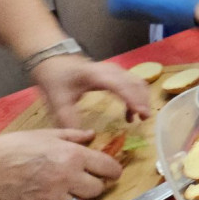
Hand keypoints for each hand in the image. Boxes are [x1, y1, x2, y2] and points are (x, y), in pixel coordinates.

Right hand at [0, 128, 122, 199]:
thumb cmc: (14, 146)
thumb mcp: (46, 134)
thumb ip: (73, 136)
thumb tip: (92, 135)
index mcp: (73, 156)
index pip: (109, 168)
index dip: (112, 170)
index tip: (110, 172)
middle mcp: (68, 178)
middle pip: (97, 189)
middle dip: (93, 184)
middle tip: (82, 178)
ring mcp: (54, 197)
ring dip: (75, 197)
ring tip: (61, 187)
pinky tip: (41, 193)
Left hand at [30, 55, 150, 128]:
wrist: (53, 60)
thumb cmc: (57, 79)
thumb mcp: (58, 102)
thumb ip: (69, 121)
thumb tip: (83, 139)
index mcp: (95, 75)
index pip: (119, 85)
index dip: (132, 98)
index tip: (141, 112)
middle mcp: (110, 70)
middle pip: (133, 83)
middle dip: (142, 100)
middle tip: (144, 119)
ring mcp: (115, 70)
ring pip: (136, 82)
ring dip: (142, 99)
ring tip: (140, 118)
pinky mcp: (116, 73)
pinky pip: (133, 83)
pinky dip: (137, 96)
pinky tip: (130, 112)